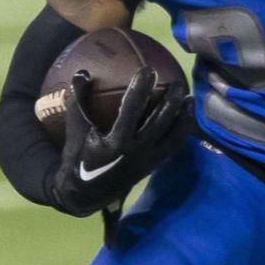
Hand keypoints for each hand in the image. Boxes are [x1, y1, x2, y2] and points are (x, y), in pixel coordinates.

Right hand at [46, 68, 188, 216]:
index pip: (131, 110)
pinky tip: (186, 119)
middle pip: (160, 122)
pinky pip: (173, 147)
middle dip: (170, 100)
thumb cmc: (78, 159)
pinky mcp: (153, 165)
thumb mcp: (75, 131)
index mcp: (116, 142)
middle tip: (176, 81)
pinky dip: (181, 132)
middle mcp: (136, 151)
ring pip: (171, 136)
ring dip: (182, 117)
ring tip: (189, 98)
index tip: (148, 70)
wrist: (86, 194)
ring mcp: (148, 160)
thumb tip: (82, 73)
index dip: (140, 89)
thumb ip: (78, 102)